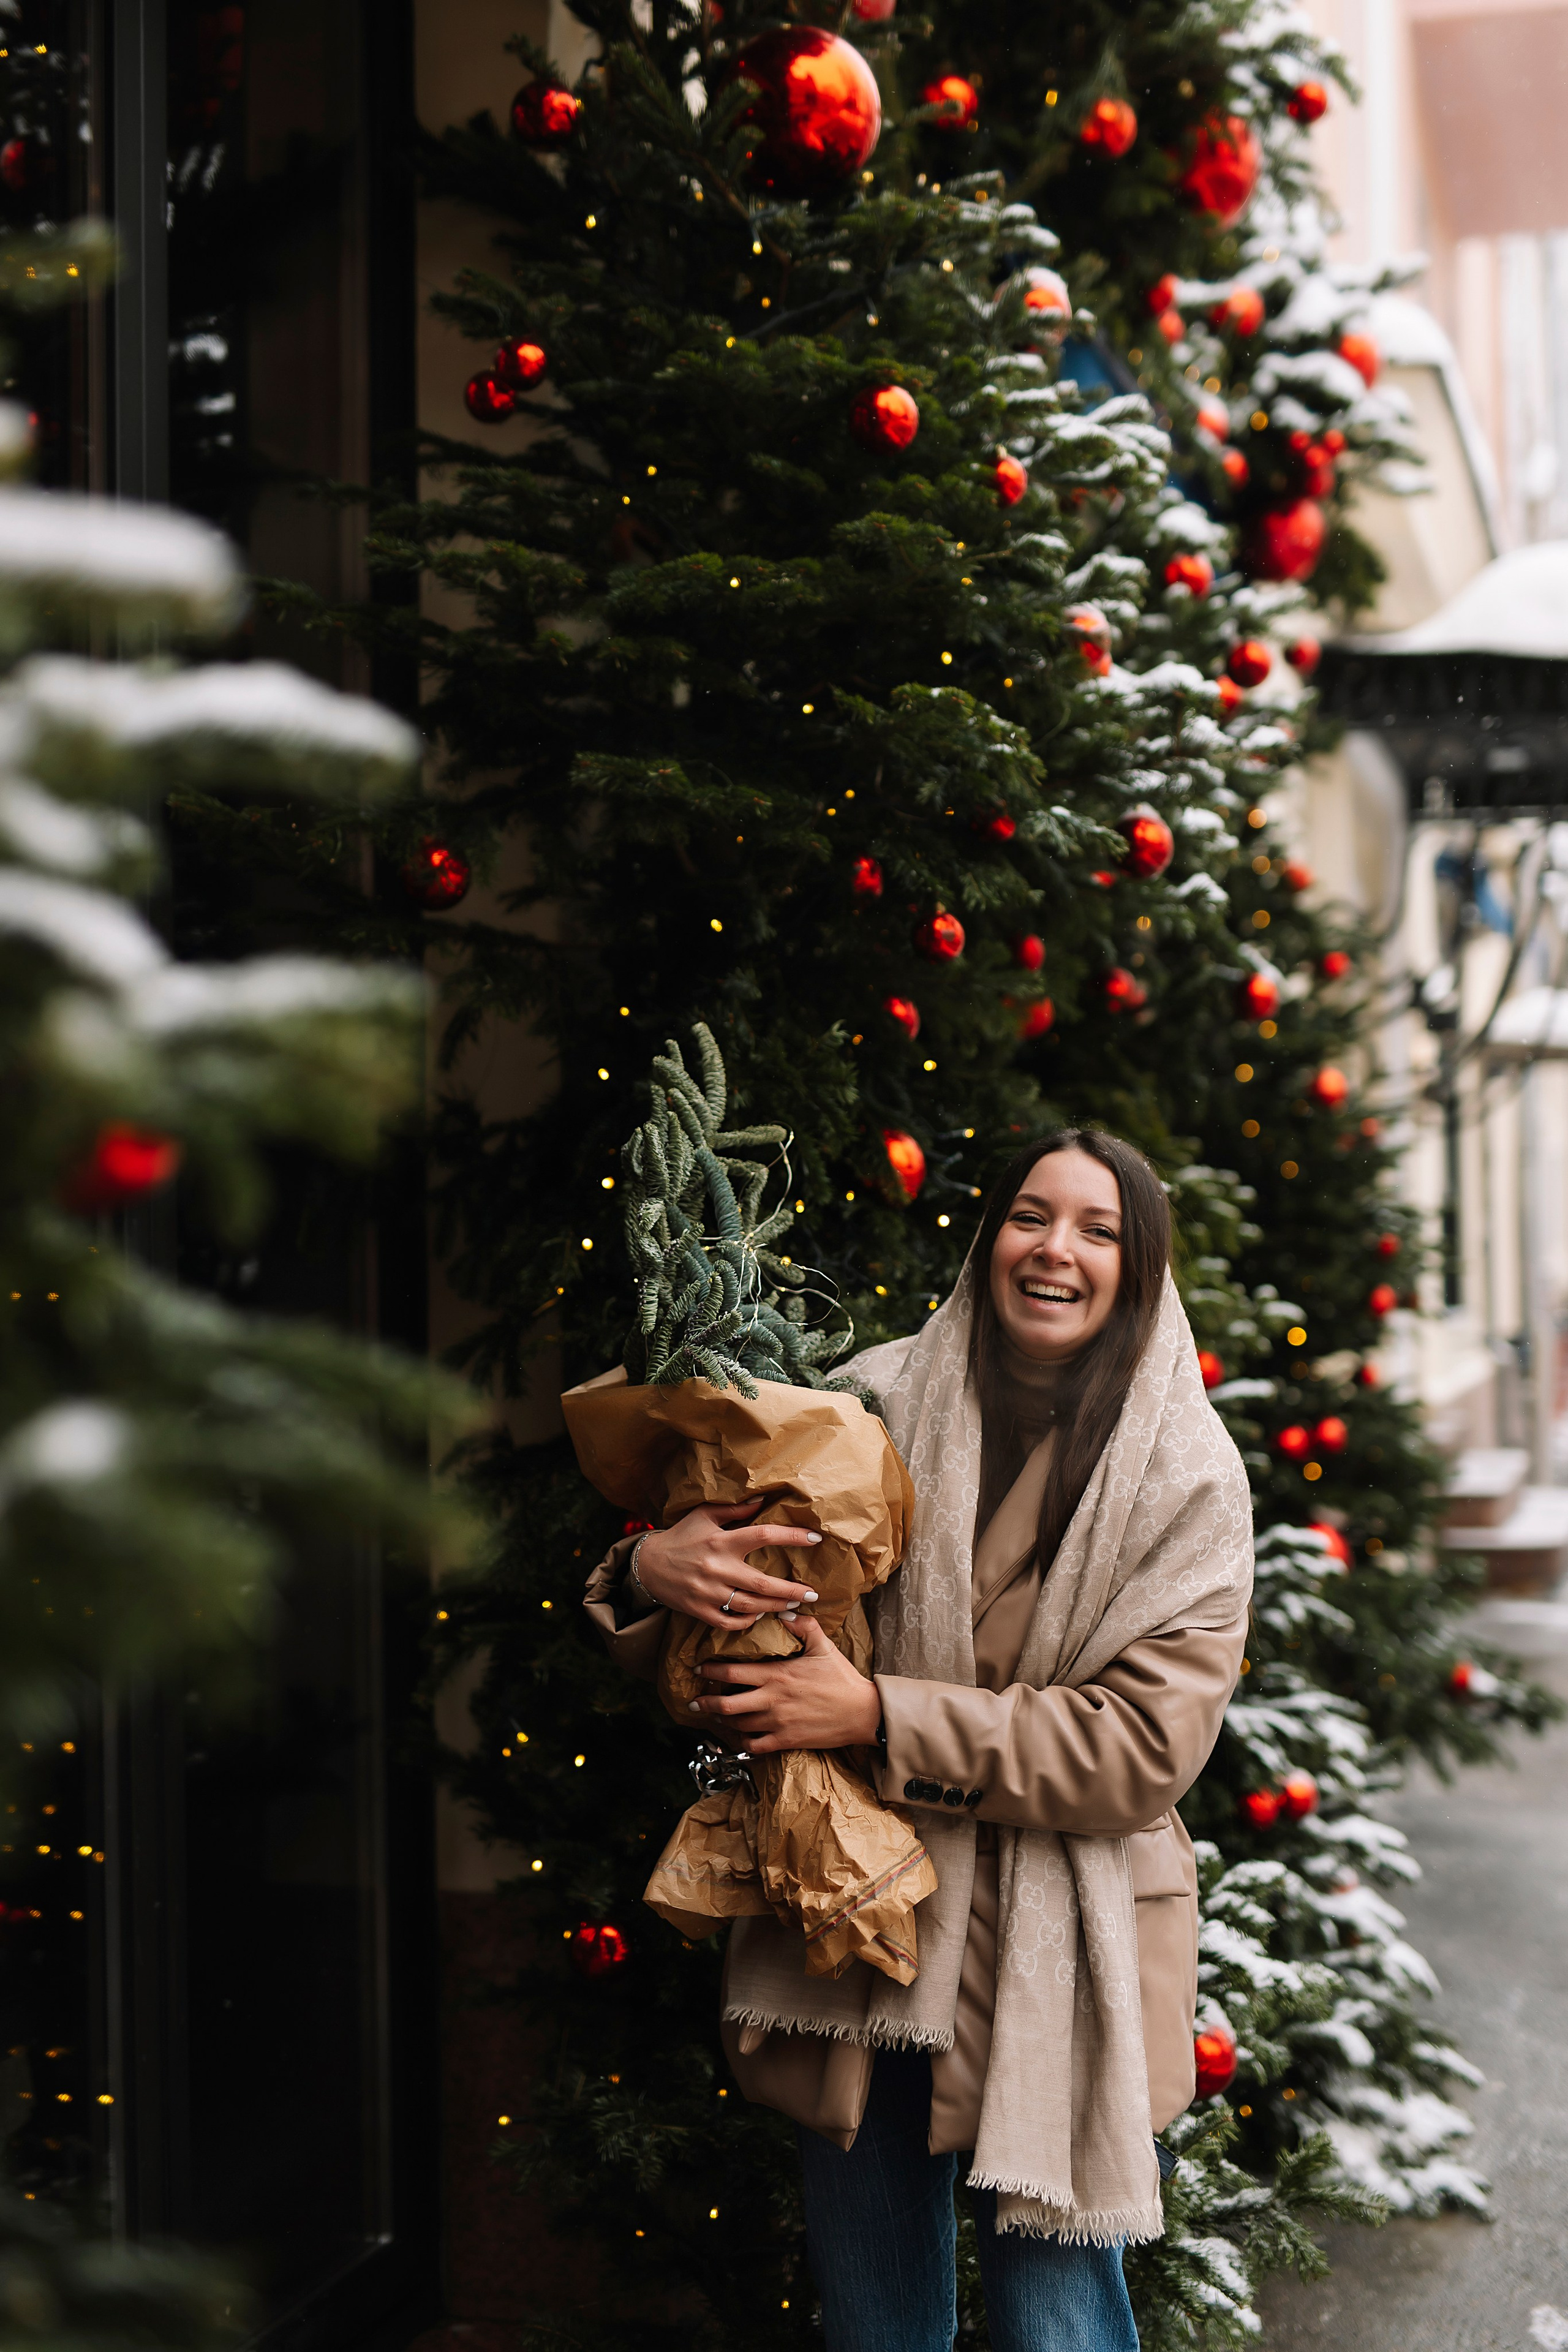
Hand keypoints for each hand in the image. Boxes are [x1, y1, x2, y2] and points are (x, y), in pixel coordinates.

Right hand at [633, 1499, 821, 1630]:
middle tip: (813, 1595)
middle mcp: (716, 1567)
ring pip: (750, 1606)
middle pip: (762, 1583)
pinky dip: (747, 1622)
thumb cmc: (681, 1536)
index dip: (791, 1536)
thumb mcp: (704, 1515)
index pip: (762, 1535)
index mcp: (721, 1540)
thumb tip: (763, 1501)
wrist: (647, 1564)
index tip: (815, 1539)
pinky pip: (729, 1622)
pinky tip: (760, 1616)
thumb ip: (734, 1509)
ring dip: (775, 1608)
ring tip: (794, 1606)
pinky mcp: (699, 1611)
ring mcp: (708, 1593)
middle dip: (792, 1591)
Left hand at [691, 1616, 882, 1753]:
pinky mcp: (785, 1741)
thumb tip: (785, 1613)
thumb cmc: (842, 1679)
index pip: (732, 1673)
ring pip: (737, 1725)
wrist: (862, 1713)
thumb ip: (803, 1626)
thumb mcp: (824, 1645)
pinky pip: (754, 1745)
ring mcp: (777, 1723)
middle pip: (725, 1704)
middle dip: (704, 1702)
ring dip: (721, 1720)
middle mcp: (771, 1700)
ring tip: (714, 1715)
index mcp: (777, 1675)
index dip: (710, 1671)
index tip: (698, 1669)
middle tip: (694, 1699)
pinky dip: (742, 1741)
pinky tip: (740, 1735)